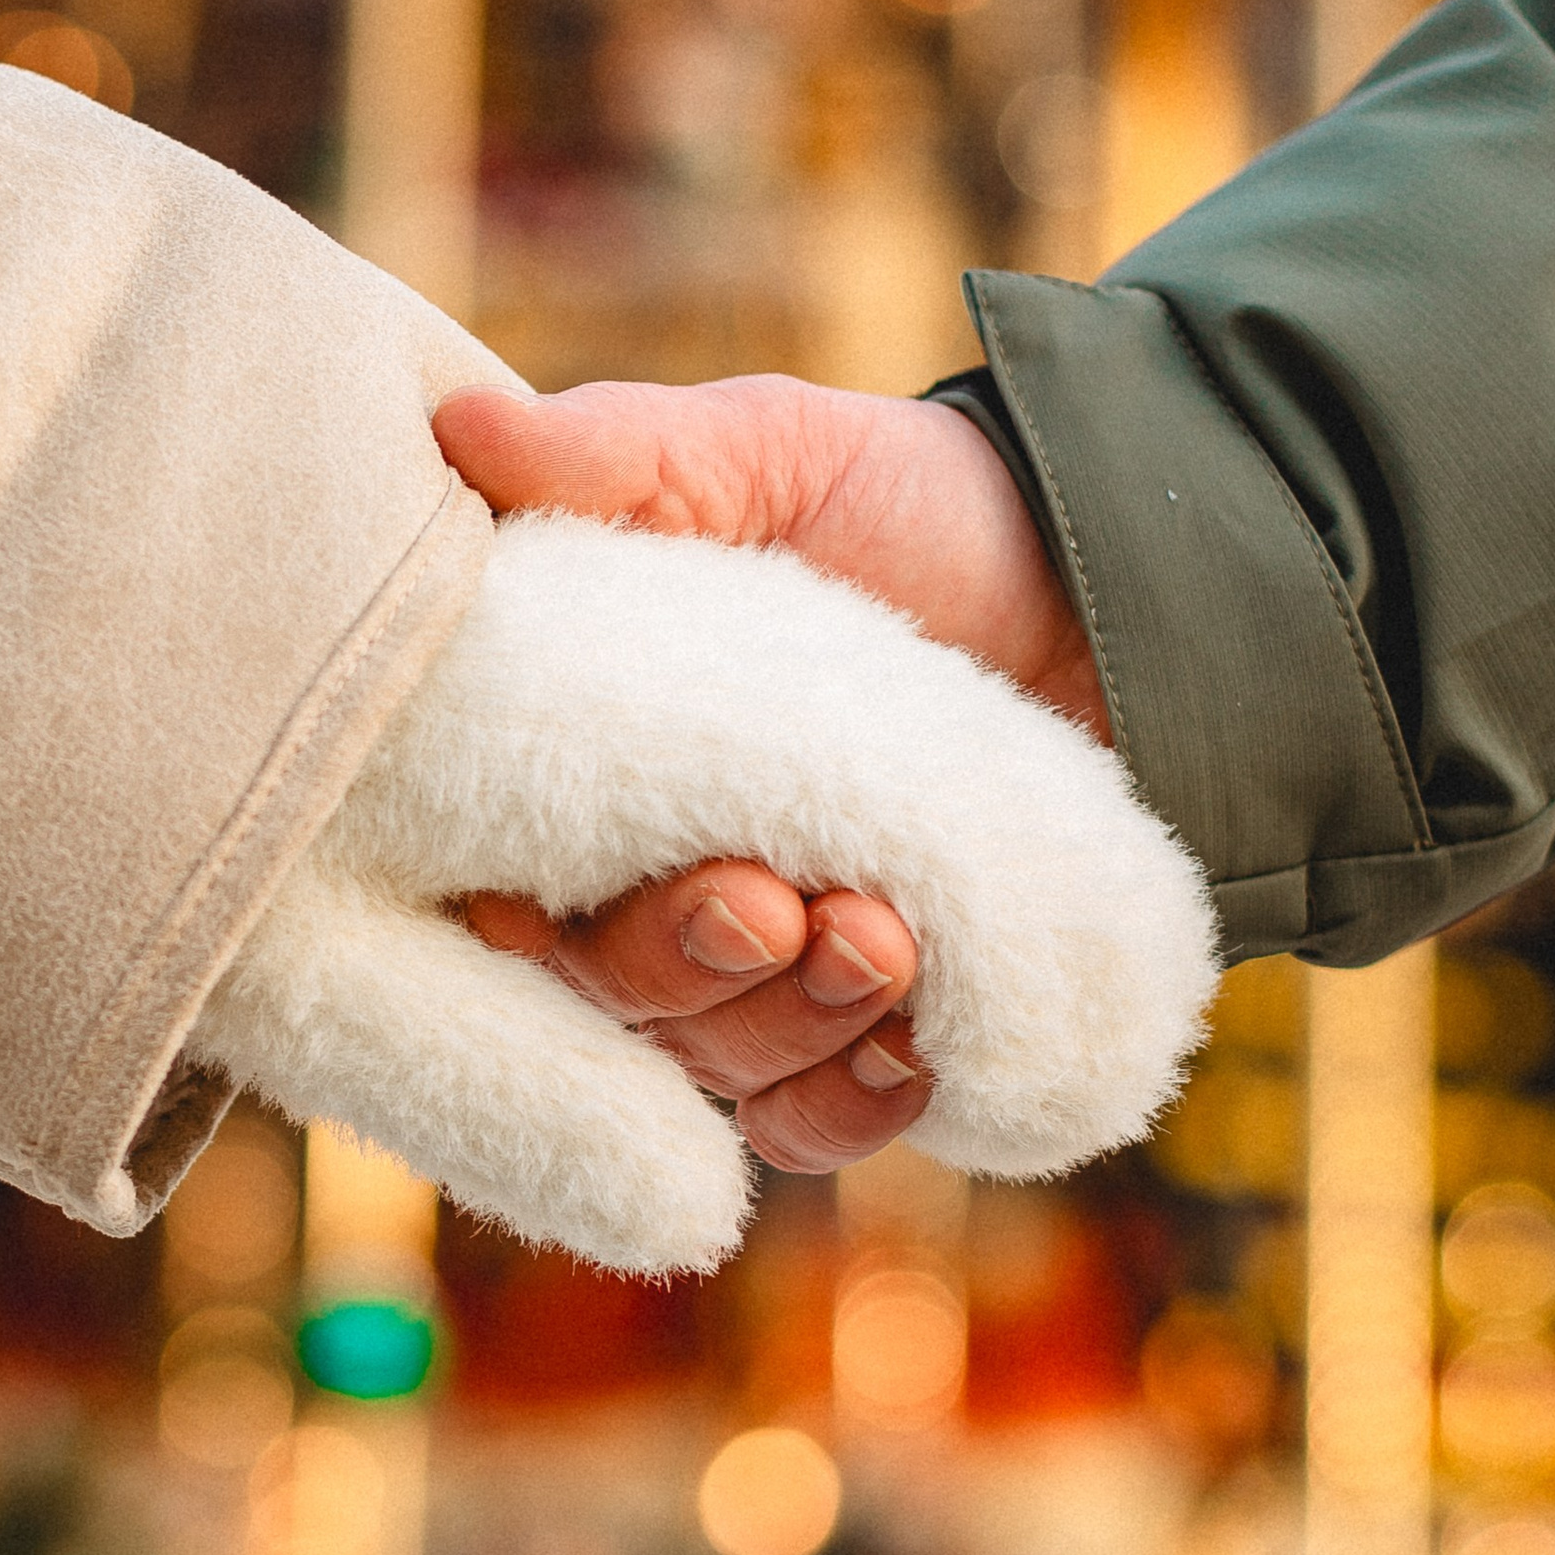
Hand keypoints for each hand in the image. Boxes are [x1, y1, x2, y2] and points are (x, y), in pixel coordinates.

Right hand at [437, 376, 1107, 1170]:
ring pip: (708, 1071)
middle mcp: (627, 887)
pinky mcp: (853, 1031)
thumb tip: (460, 429)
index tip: (539, 903)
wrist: (1094, 579)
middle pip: (596, 996)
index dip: (491, 921)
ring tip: (885, 936)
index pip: (467, 881)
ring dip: (788, 1026)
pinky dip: (852, 1101)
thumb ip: (613, 453)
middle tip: (772, 900)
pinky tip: (908, 1044)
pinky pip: (809, 1125)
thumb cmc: (900, 503)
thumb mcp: (761, 449)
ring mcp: (741, 972)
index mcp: (563, 764)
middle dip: (681, 964)